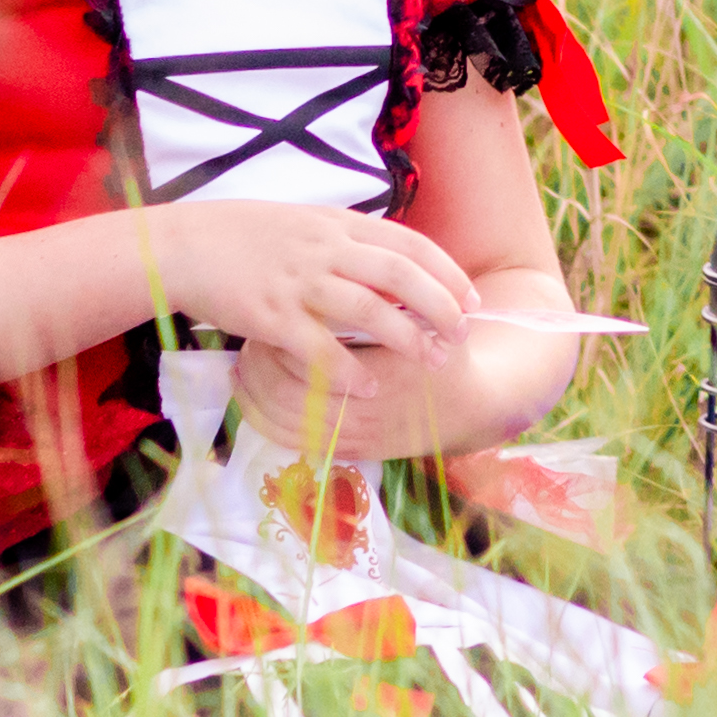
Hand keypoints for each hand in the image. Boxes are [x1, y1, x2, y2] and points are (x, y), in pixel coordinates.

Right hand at [135, 195, 478, 368]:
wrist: (182, 246)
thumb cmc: (242, 237)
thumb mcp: (302, 223)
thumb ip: (344, 240)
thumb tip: (387, 260)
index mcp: (336, 224)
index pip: (408, 243)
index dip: (446, 271)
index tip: (471, 297)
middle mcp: (324, 249)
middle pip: (401, 274)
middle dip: (440, 305)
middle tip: (463, 334)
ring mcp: (298, 282)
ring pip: (368, 309)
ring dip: (406, 337)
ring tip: (431, 361)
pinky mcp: (270, 315)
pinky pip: (317, 347)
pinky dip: (347, 369)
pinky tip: (367, 388)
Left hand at [239, 270, 586, 458]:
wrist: (474, 409)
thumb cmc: (450, 355)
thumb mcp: (432, 320)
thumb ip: (394, 298)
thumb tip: (341, 266)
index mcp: (391, 366)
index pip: (314, 348)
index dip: (286, 330)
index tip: (272, 307)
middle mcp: (371, 407)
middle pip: (289, 388)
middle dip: (261, 363)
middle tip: (248, 336)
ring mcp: (357, 434)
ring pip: (285, 417)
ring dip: (256, 390)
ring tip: (243, 362)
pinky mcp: (350, 450)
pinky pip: (292, 440)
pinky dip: (263, 418)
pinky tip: (250, 395)